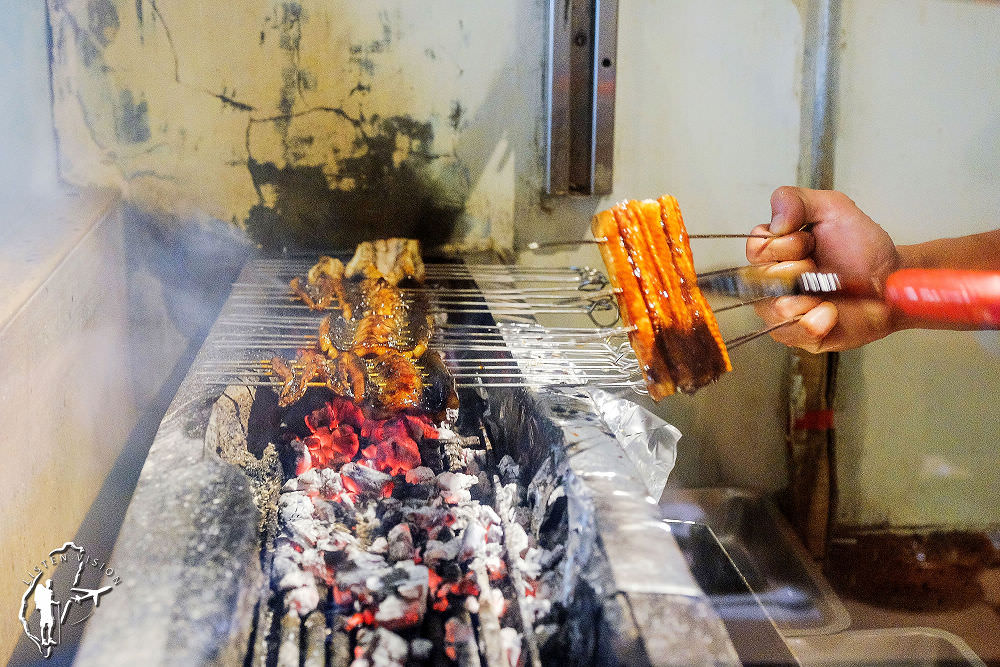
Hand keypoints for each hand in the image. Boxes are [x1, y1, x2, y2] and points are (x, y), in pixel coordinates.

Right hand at [745, 187, 902, 351]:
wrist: (891, 279)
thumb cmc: (862, 247)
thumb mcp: (833, 208)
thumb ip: (796, 200)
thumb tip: (774, 221)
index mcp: (774, 251)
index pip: (755, 248)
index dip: (783, 245)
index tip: (809, 242)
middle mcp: (772, 282)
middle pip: (761, 280)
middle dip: (798, 271)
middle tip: (821, 268)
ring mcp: (784, 311)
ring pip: (773, 309)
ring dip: (806, 299)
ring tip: (828, 290)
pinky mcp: (800, 335)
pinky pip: (791, 333)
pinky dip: (814, 322)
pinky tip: (832, 312)